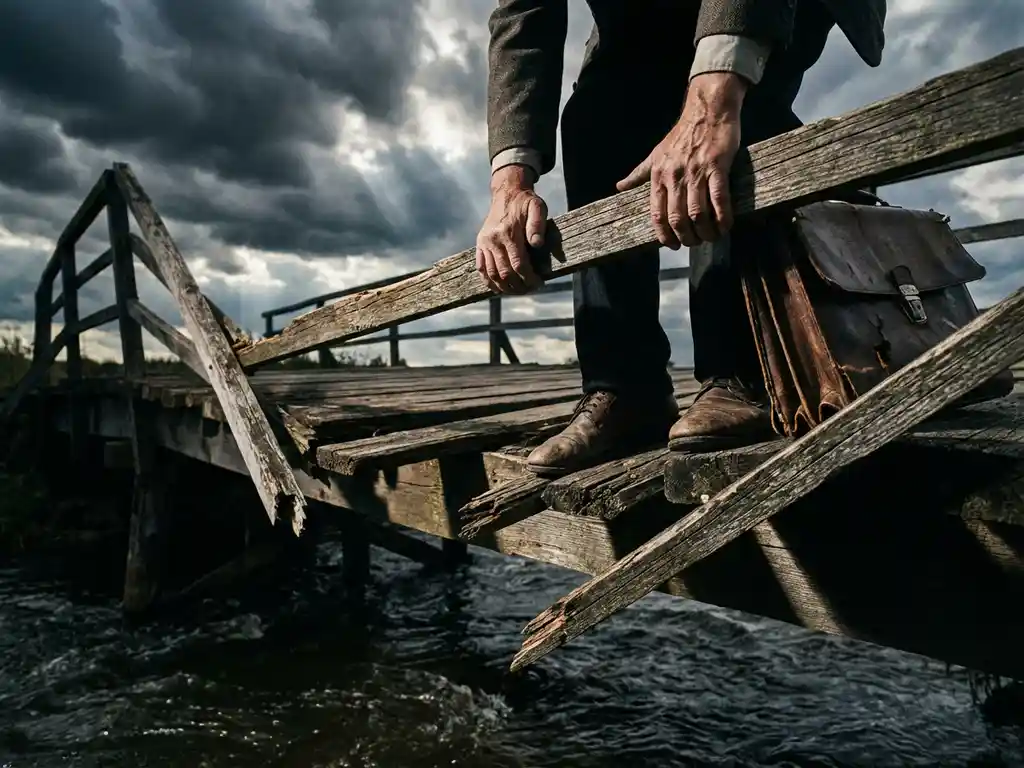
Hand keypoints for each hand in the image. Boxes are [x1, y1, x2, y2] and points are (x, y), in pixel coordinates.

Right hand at [476, 165, 545, 293]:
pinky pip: (481, 268)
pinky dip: (489, 281)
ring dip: (505, 288)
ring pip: (492, 274)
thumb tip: (537, 244)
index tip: (539, 284)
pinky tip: (499, 288)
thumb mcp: (537, 207)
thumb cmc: (526, 202)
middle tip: (530, 289)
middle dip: (519, 286)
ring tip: (517, 291)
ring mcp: (485, 243)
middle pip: (505, 273)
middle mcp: (493, 240)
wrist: (506, 192)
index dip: (529, 278)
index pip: (518, 265)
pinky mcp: (480, 244)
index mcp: (508, 233)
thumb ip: (537, 225)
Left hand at [617, 72, 745, 248]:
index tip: (672, 245)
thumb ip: (639, 174)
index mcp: (659, 176)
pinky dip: (723, 217)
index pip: (657, 215)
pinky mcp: (717, 166)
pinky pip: (719, 199)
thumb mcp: (655, 154)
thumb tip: (620, 187)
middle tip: (695, 243)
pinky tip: (725, 226)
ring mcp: (696, 172)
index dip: (665, 235)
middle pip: (677, 219)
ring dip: (705, 231)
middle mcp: (674, 176)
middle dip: (687, 237)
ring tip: (711, 237)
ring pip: (698, 213)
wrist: (707, 110)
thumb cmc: (682, 134)